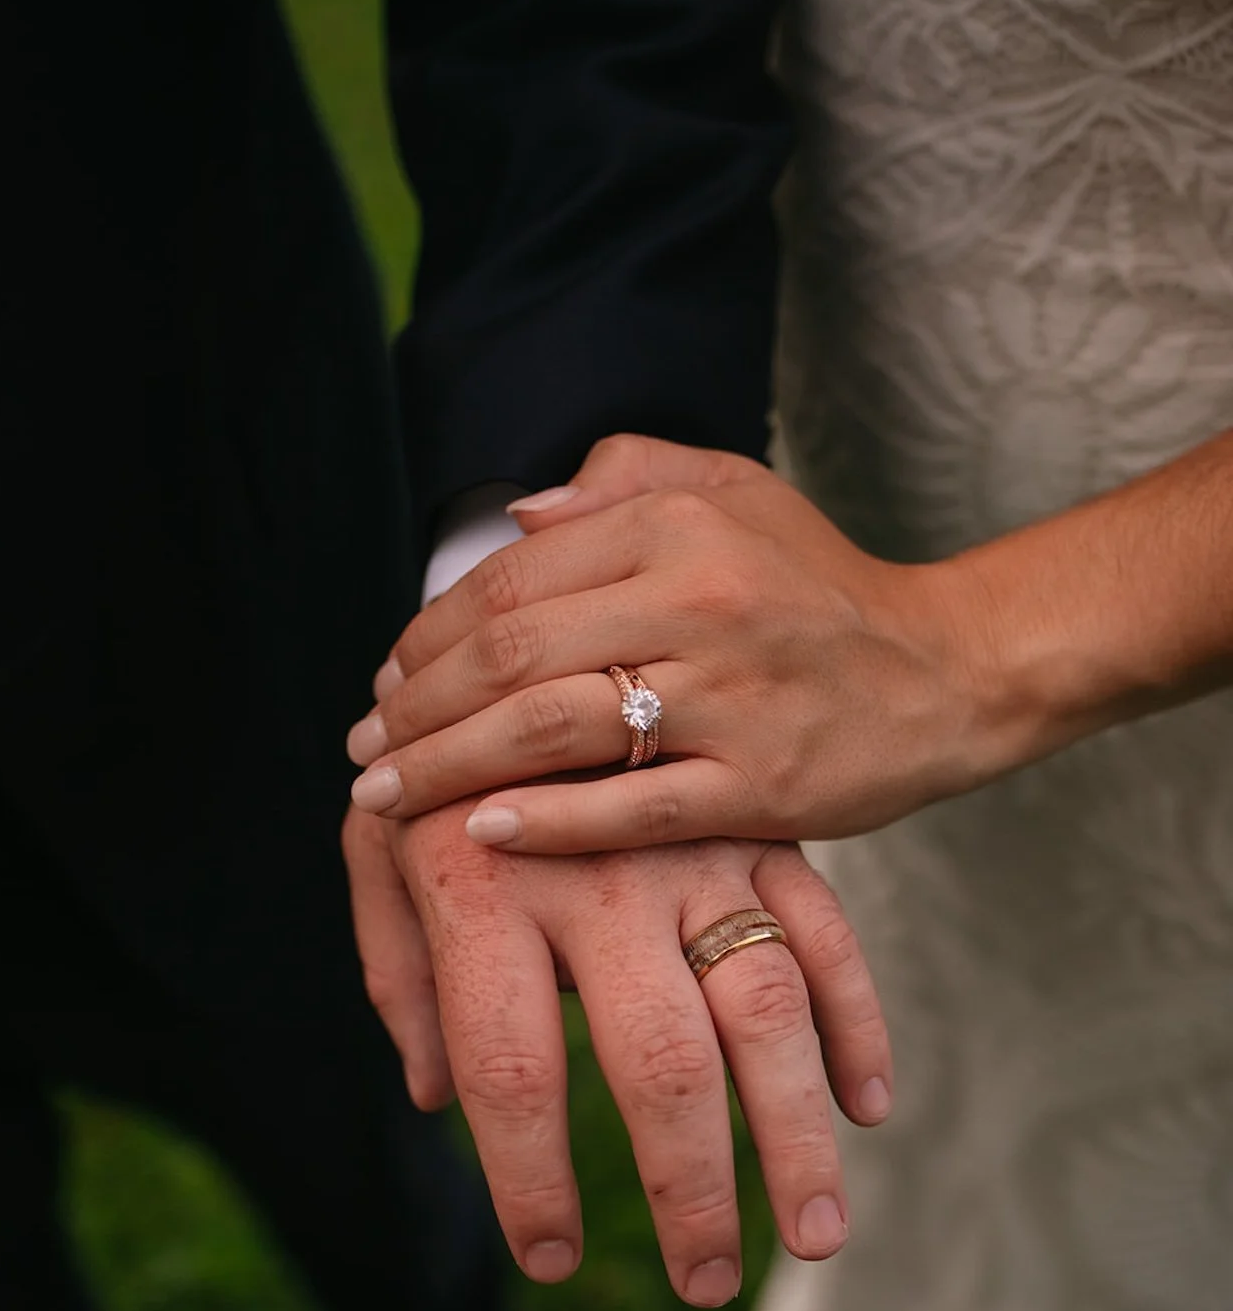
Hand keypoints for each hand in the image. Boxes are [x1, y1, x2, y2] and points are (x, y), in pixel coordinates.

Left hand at [342, 802, 892, 1305]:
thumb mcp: (381, 843)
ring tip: (816, 1242)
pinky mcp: (762, 824)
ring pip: (764, 1005)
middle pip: (656, 1060)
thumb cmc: (443, 758)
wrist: (538, 617)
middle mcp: (601, 874)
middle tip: (708, 1286)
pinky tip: (870, 1107)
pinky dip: (859, 1020)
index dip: (527, 1181)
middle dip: (689, 1191)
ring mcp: (696, 845)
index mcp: (487, 886)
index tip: (552, 1261)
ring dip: (796, 1134)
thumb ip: (394, 965)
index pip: (507, 1068)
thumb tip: (429, 1095)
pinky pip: (830, 931)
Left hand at [347, 435, 988, 853]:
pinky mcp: (758, 785)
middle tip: (364, 747)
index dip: (429, 635)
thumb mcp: (735, 492)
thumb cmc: (823, 586)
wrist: (947, 673)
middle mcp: (699, 603)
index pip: (513, 580)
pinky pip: (628, 808)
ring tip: (385, 794)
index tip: (388, 681)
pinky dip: (545, 822)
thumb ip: (622, 480)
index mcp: (679, 528)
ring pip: (550, 729)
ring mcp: (729, 699)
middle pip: (511, 654)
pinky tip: (478, 830)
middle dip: (417, 706)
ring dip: (447, 765)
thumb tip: (514, 520)